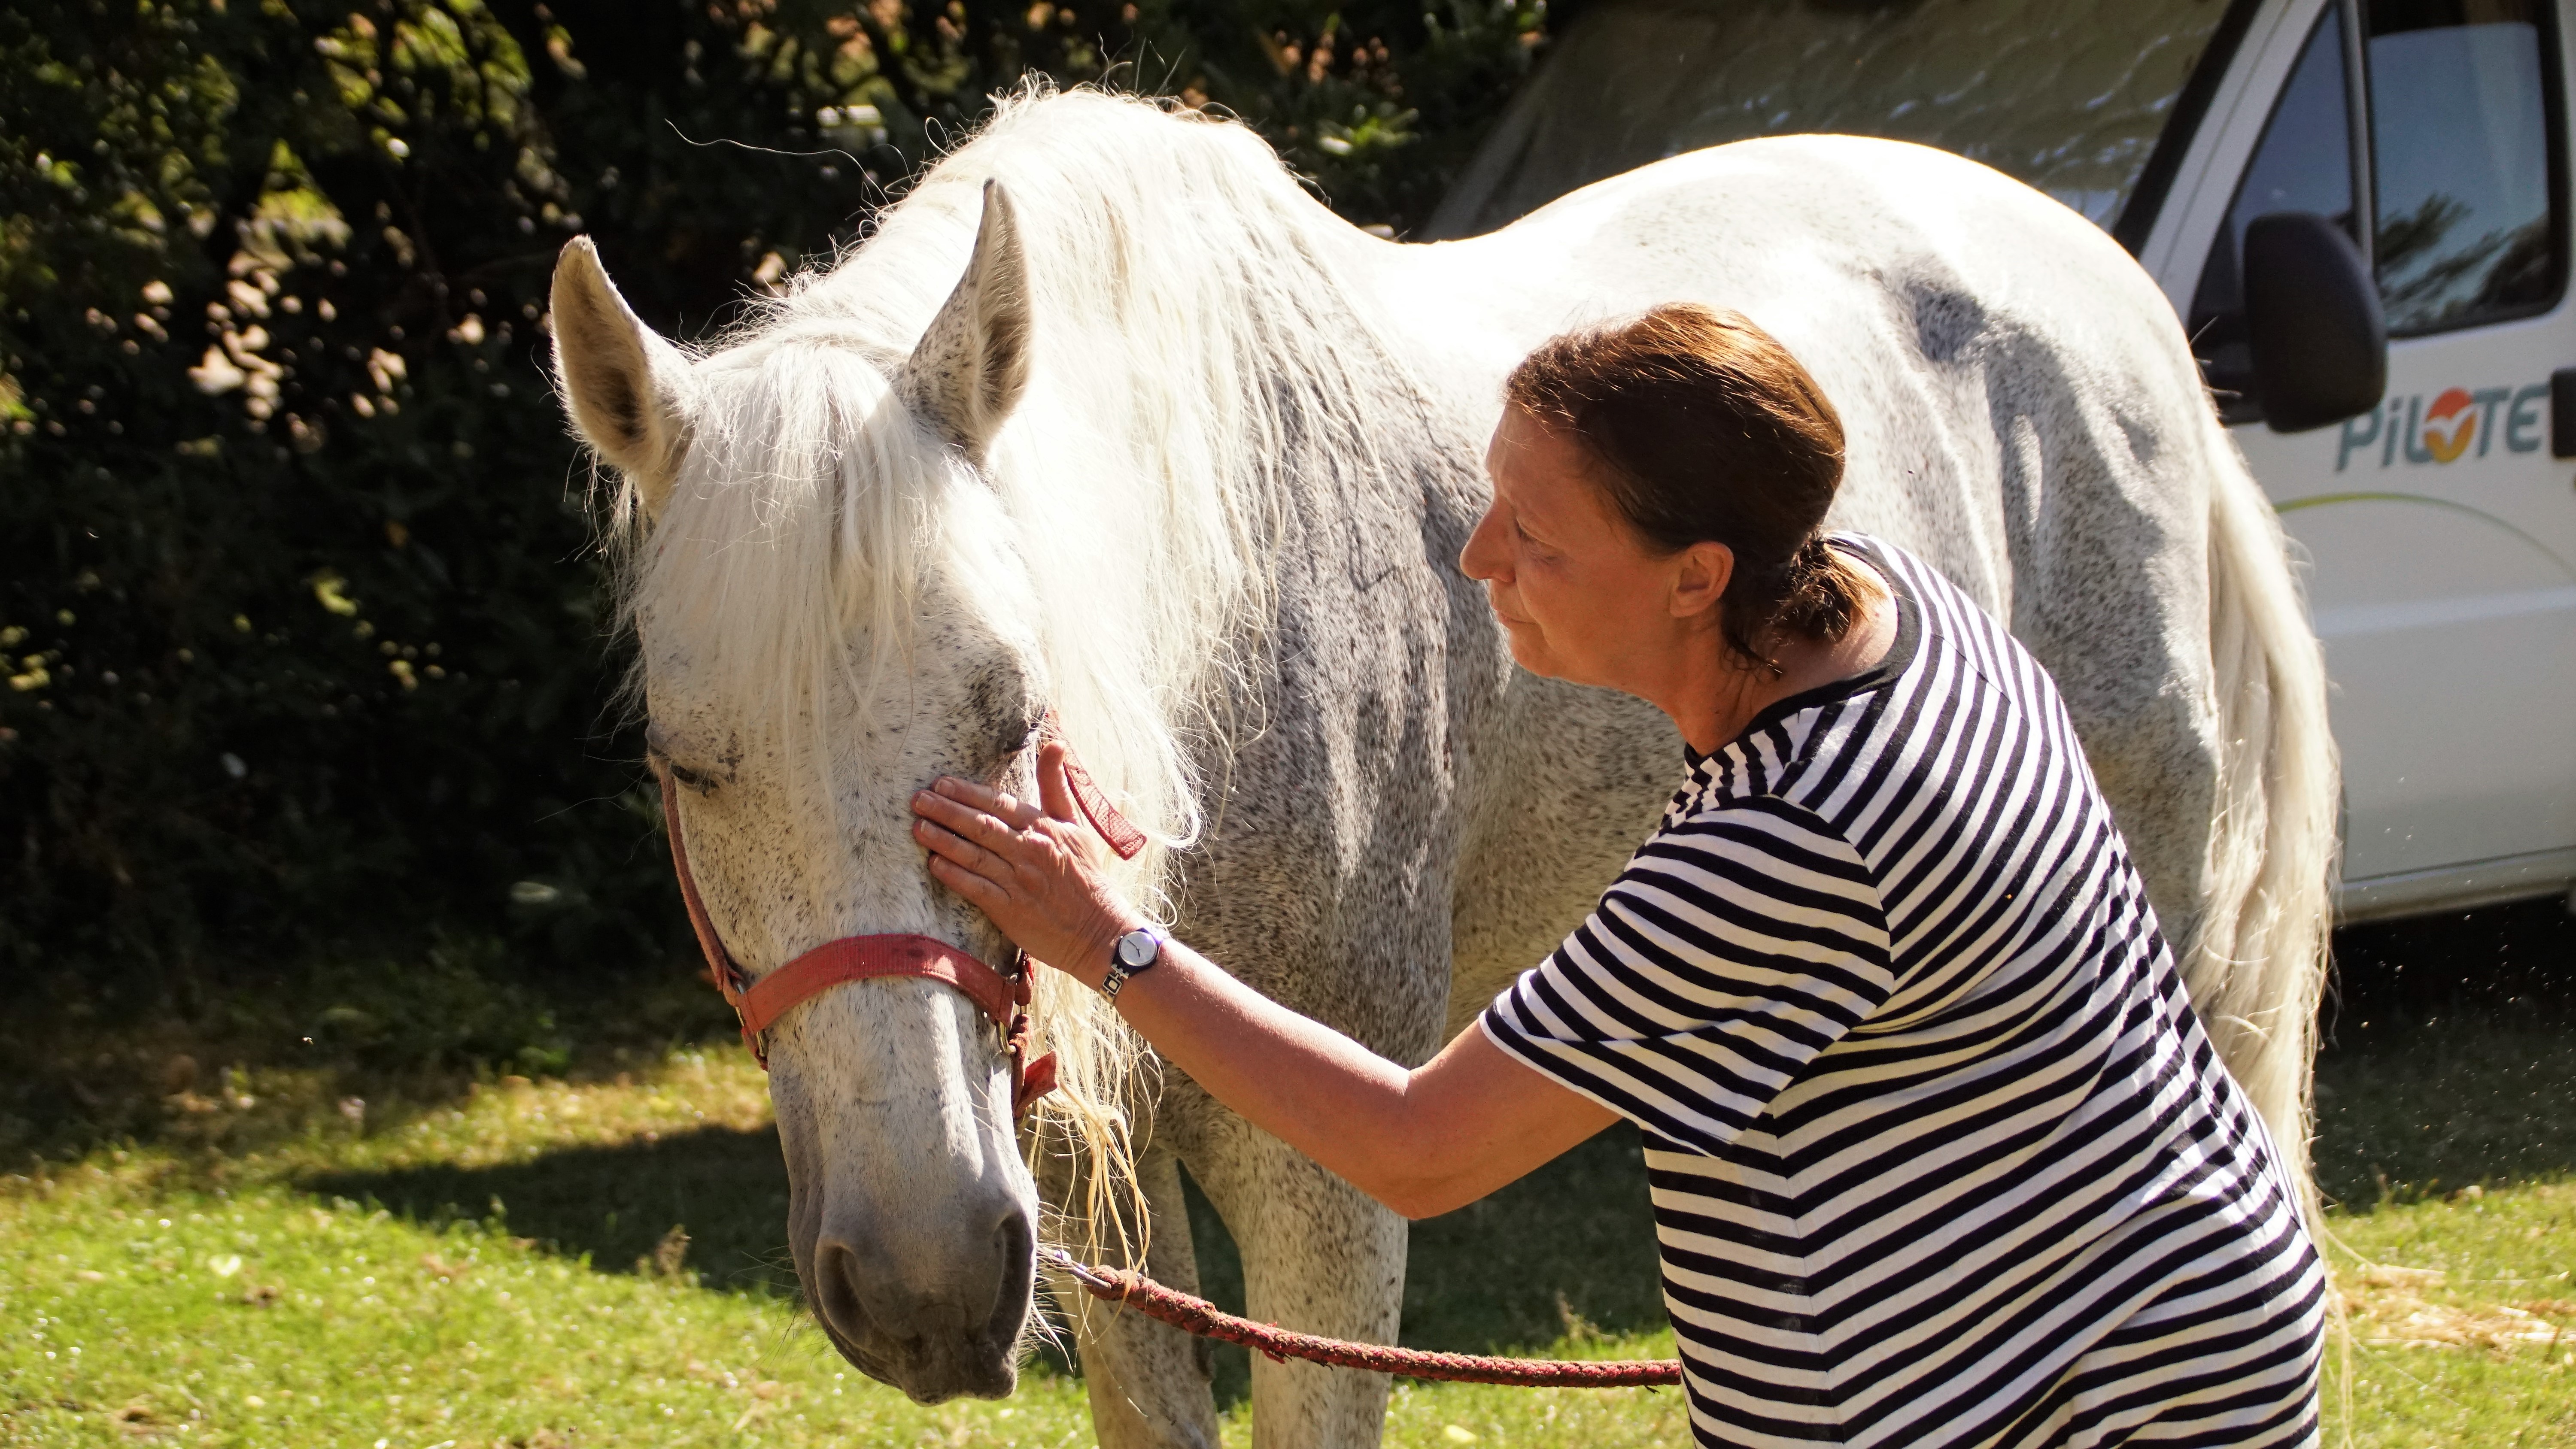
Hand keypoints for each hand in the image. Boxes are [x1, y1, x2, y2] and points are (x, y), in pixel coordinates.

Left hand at [910, 742, 1140, 989]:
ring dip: (943, 840)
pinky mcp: (1011, 910)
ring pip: (974, 854)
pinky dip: (954, 875)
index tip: (941, 783)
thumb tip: (1055, 742)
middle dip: (946, 811)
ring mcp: (1019, 881)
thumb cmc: (1086, 876)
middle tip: (918, 799)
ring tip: (918, 827)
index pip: (999, 804)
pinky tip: (933, 864)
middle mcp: (1030, 851)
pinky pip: (976, 888)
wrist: (1099, 930)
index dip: (968, 793)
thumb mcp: (1076, 825)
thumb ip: (1056, 786)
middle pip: (981, 825)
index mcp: (1044, 828)